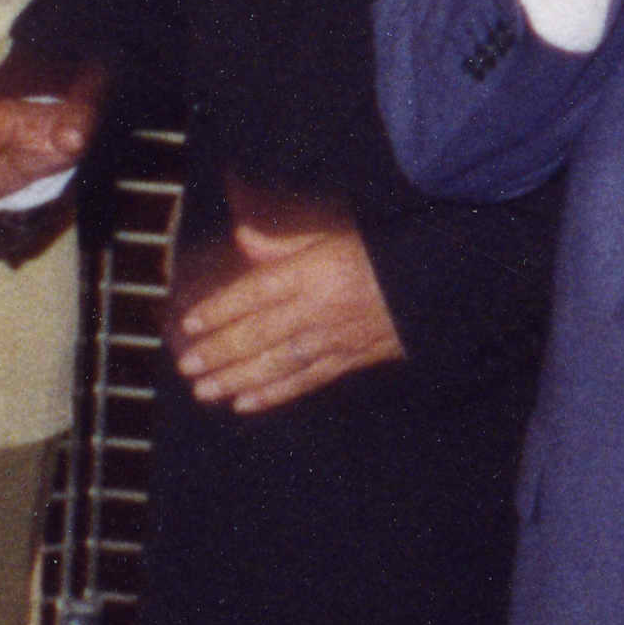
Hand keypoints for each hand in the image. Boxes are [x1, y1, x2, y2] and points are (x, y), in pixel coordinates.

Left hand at [168, 179, 404, 413]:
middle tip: (186, 365)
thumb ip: (281, 236)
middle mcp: (320, 307)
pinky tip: (245, 403)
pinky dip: (274, 394)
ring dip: (237, 379)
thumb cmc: (380, 250)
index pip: (256, 292)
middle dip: (219, 352)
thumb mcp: (331, 232)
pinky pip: (305, 381)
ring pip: (277, 363)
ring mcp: (334, 338)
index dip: (220, 308)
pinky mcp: (350, 360)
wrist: (438, 284)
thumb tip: (238, 221)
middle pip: (260, 333)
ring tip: (204, 390)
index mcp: (314, 270)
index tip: (189, 323)